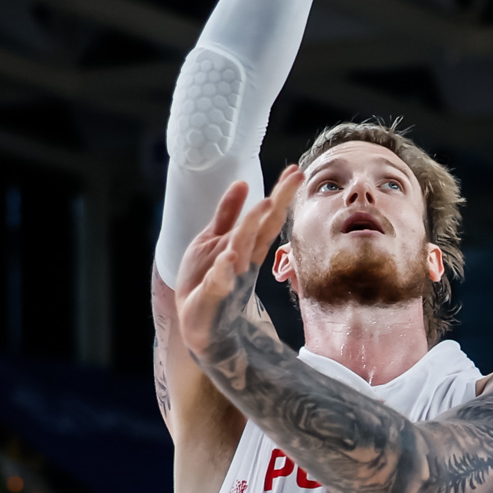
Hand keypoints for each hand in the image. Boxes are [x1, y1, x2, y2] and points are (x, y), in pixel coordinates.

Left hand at [171, 167, 300, 373]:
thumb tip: (243, 182)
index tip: (295, 171)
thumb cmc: (205, 278)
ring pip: (242, 247)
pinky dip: (224, 271)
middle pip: (263, 226)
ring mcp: (230, 276)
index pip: (267, 215)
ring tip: (265, 203)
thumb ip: (228, 213)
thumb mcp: (214, 238)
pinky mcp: (213, 295)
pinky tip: (229, 258)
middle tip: (296, 177)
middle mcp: (243, 257)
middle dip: (278, 202)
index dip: (280, 193)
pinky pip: (219, 281)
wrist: (196, 321)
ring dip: (252, 227)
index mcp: (245, 244)